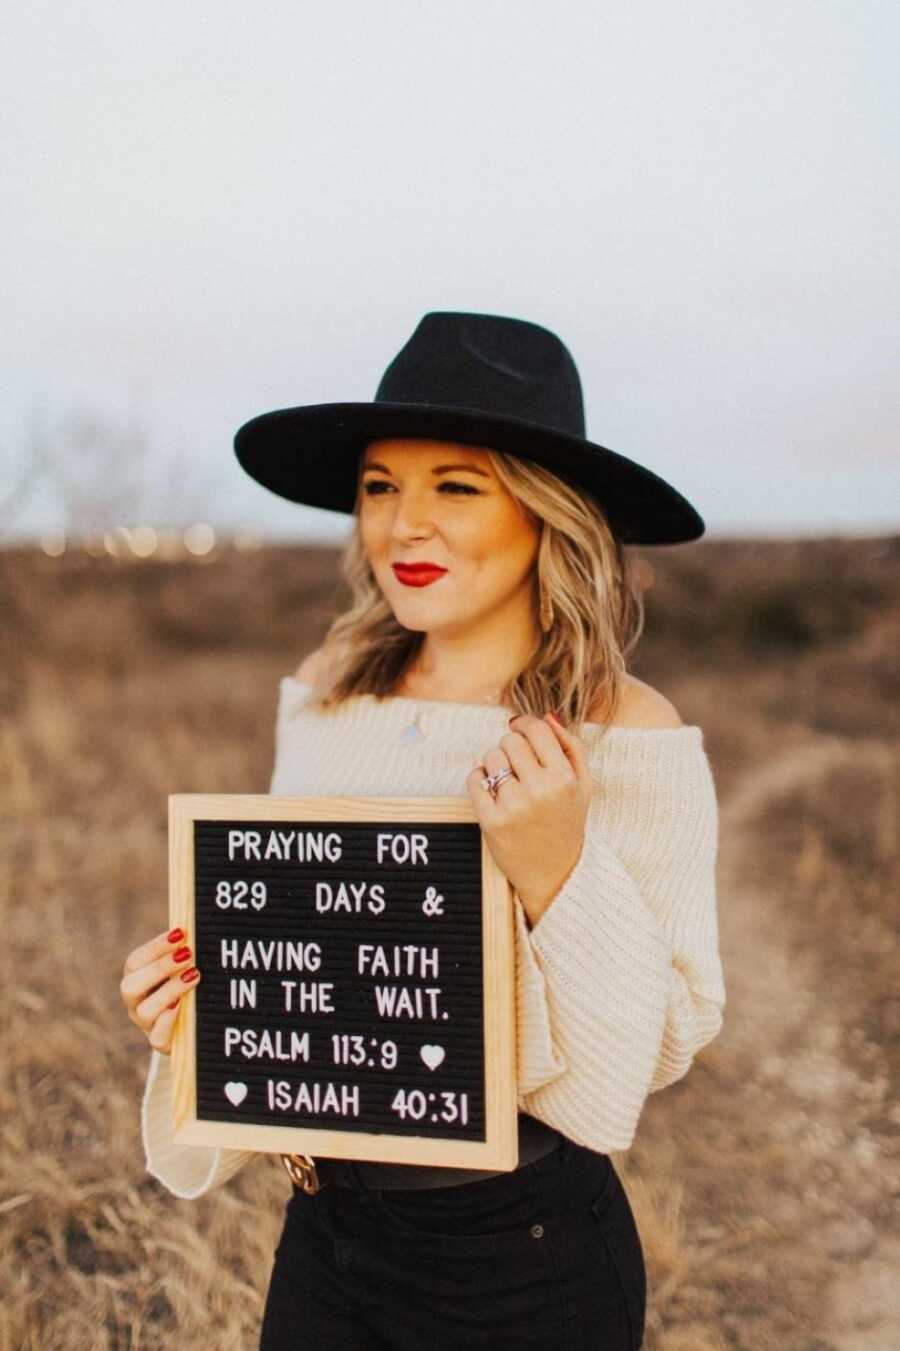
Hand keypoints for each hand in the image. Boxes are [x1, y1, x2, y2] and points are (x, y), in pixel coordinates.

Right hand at [119, 928, 200, 1055]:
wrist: (188, 1024)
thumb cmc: (182, 985)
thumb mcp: (179, 968)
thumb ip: (180, 951)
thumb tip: (191, 927)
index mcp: (135, 978)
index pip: (135, 961)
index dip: (156, 947)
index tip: (181, 933)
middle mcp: (135, 1002)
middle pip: (130, 986)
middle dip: (159, 968)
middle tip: (188, 955)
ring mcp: (145, 1024)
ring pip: (144, 1011)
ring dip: (169, 991)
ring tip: (194, 976)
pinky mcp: (159, 1042)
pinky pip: (156, 1037)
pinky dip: (168, 1021)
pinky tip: (181, 1005)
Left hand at [466, 712, 597, 926]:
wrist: (554, 874)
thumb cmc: (567, 823)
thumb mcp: (583, 786)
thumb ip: (571, 747)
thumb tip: (546, 716)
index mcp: (564, 778)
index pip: (536, 730)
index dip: (523, 724)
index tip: (518, 728)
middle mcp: (540, 790)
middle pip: (510, 741)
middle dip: (509, 747)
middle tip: (515, 764)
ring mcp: (514, 806)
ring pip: (490, 758)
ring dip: (494, 764)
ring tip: (505, 781)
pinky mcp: (491, 821)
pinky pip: (474, 779)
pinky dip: (479, 780)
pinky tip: (492, 792)